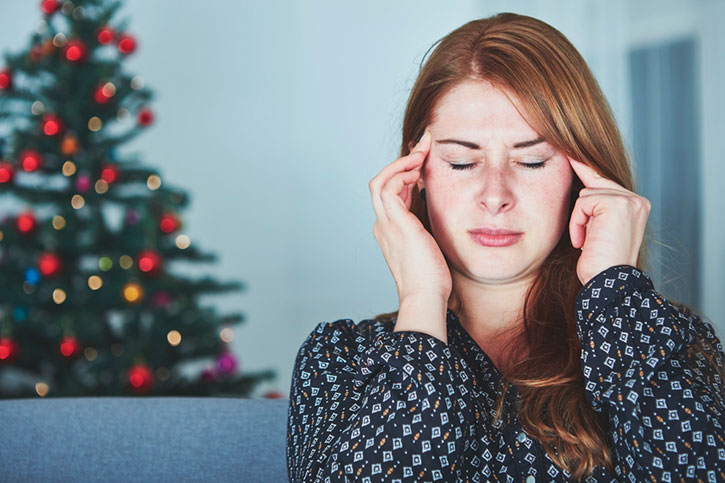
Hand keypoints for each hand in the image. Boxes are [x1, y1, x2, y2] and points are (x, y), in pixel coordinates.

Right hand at [369, 130, 452, 303]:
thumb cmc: (432, 280)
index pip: (393, 194)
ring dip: (402, 163)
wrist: (425, 297)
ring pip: (380, 181)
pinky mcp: (395, 222)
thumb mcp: (431, 248)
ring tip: (423, 154)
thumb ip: (431, 231)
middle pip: (381, 183)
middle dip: (403, 161)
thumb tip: (446, 216)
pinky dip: (402, 173)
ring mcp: (386, 224)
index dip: (407, 175)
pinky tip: (421, 169)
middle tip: (425, 145)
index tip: (426, 162)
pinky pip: (389, 187)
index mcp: (391, 231)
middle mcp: (383, 225)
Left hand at [568, 158, 650, 284]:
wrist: (608, 284)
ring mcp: (629, 200)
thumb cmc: (598, 263)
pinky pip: (583, 202)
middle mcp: (637, 200)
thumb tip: (580, 190)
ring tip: (588, 242)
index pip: (604, 180)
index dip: (584, 167)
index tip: (568, 149)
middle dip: (581, 208)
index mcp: (635, 205)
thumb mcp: (597, 231)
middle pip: (593, 184)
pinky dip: (578, 222)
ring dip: (579, 219)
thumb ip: (596, 209)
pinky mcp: (616, 204)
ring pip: (585, 193)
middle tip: (587, 234)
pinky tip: (585, 241)